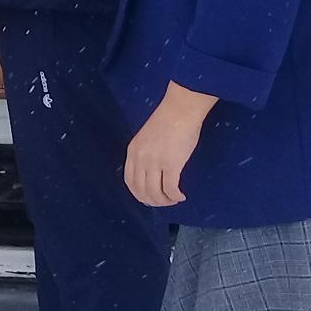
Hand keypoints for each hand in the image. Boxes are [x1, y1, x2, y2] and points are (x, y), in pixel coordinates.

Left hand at [124, 82, 217, 207]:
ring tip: (174, 199)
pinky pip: (170, 189)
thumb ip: (144, 154)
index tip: (150, 198)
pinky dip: (175, 196)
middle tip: (165, 202)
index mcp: (132, 151)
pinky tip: (181, 196)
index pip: (130, 182)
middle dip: (153, 201)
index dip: (140, 195)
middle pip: (141, 191)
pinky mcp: (171, 164)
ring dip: (165, 201)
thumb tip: (151, 174)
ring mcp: (155, 162)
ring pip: (155, 193)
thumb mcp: (147, 138)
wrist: (181, 109)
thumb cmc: (168, 120)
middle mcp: (140, 158)